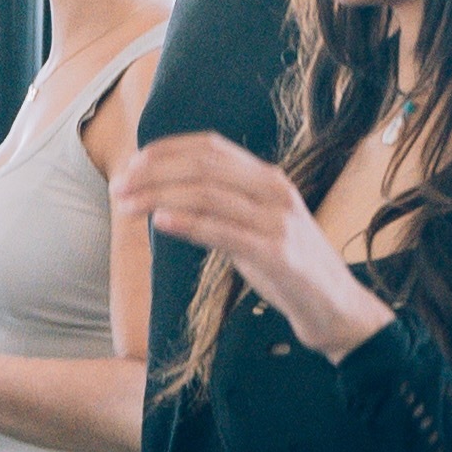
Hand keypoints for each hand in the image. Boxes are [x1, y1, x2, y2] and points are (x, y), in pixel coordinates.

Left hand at [114, 134, 386, 357]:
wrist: (333, 304)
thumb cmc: (285, 265)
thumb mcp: (254, 224)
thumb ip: (221, 205)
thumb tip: (166, 197)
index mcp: (268, 178)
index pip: (211, 147)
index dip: (166, 150)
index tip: (132, 164)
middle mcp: (274, 190)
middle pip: (204, 166)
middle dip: (154, 172)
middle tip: (118, 186)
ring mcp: (276, 220)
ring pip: (208, 194)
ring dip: (159, 196)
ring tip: (126, 205)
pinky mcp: (275, 252)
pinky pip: (224, 232)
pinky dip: (188, 224)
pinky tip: (160, 222)